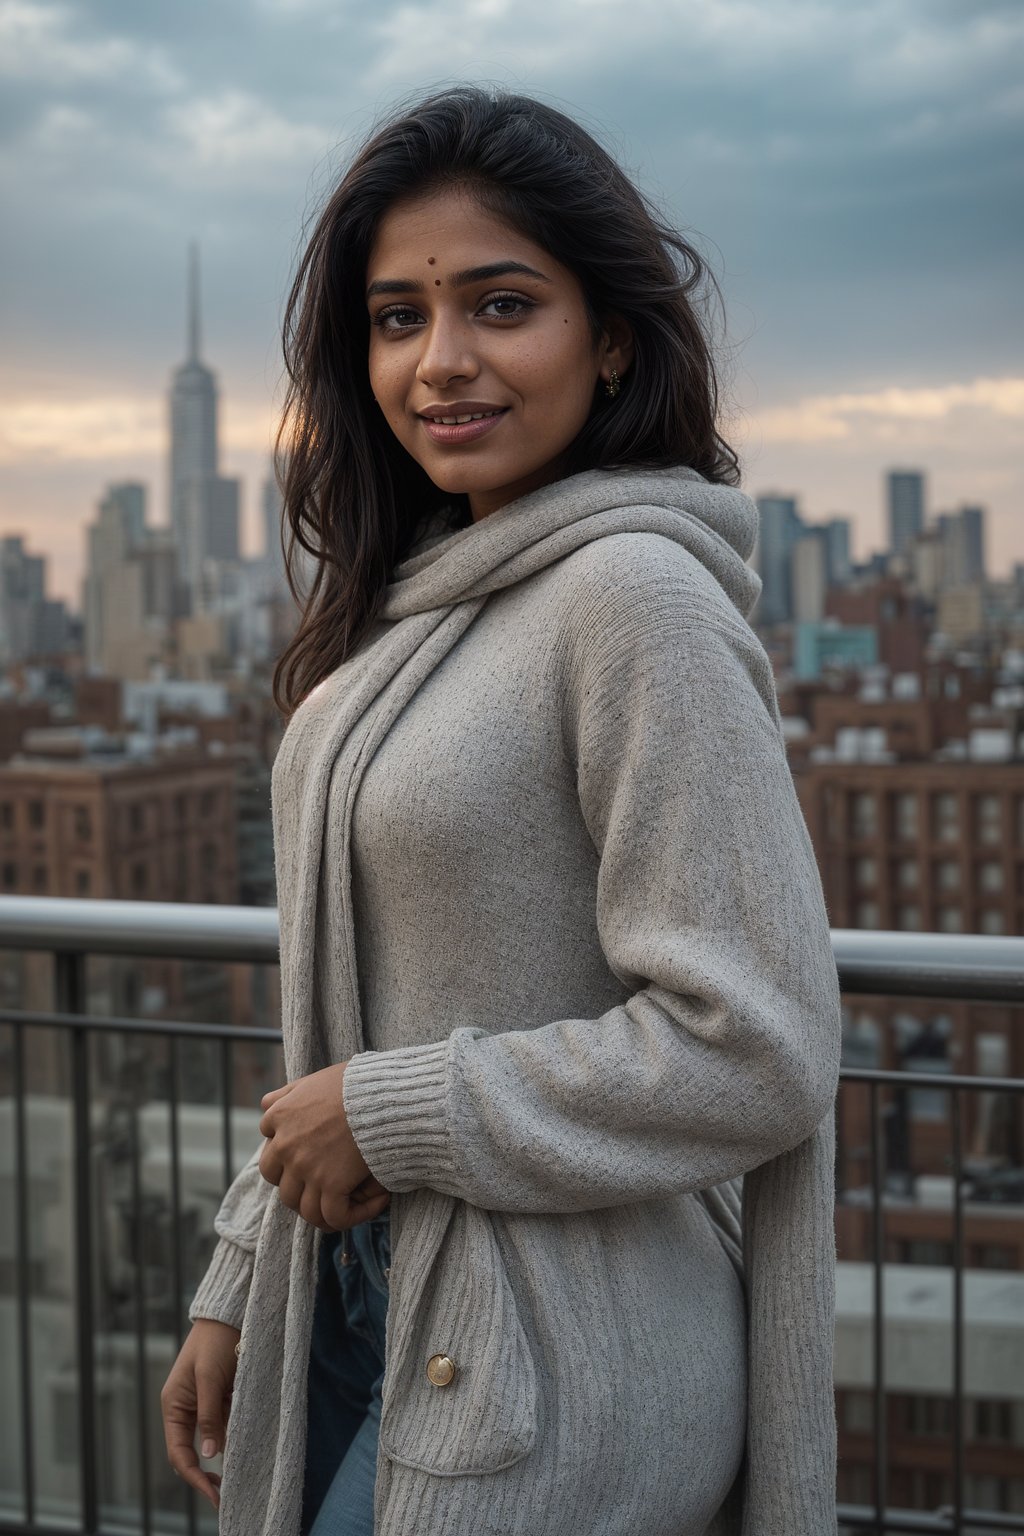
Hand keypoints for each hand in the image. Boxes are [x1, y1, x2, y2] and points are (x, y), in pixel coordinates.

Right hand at [161, 1318, 239, 1509]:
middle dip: (207, 1474)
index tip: (213, 1493)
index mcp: (174, 1406)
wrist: (232, 1314)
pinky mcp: (222, 1398)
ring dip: (225, 1456)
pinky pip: (227, 1425)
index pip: (178, 1453)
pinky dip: (236, 1436)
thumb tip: (208, 1455)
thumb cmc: (215, 1341)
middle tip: (227, 1494)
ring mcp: (204, 1405)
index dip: (193, 1476)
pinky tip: (248, 1447)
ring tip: (242, 1474)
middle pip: (193, 1452)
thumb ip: (208, 1416)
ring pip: (213, 1441)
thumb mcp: (209, 1378)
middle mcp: (186, 1410)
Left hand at [258, 1063, 391, 1229]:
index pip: (270, 1151)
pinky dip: (352, 1217)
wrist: (381, 1093)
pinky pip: (332, 1216)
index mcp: (279, 1117)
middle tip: (324, 1184)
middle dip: (298, 1186)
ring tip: (347, 1202)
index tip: (314, 1159)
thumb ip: (286, 1094)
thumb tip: (266, 1105)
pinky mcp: (331, 1184)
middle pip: (279, 1182)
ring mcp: (306, 1167)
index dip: (290, 1159)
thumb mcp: (312, 1080)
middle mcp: (286, 1145)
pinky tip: (377, 1203)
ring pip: (302, 1207)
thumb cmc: (354, 1083)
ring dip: (323, 1209)